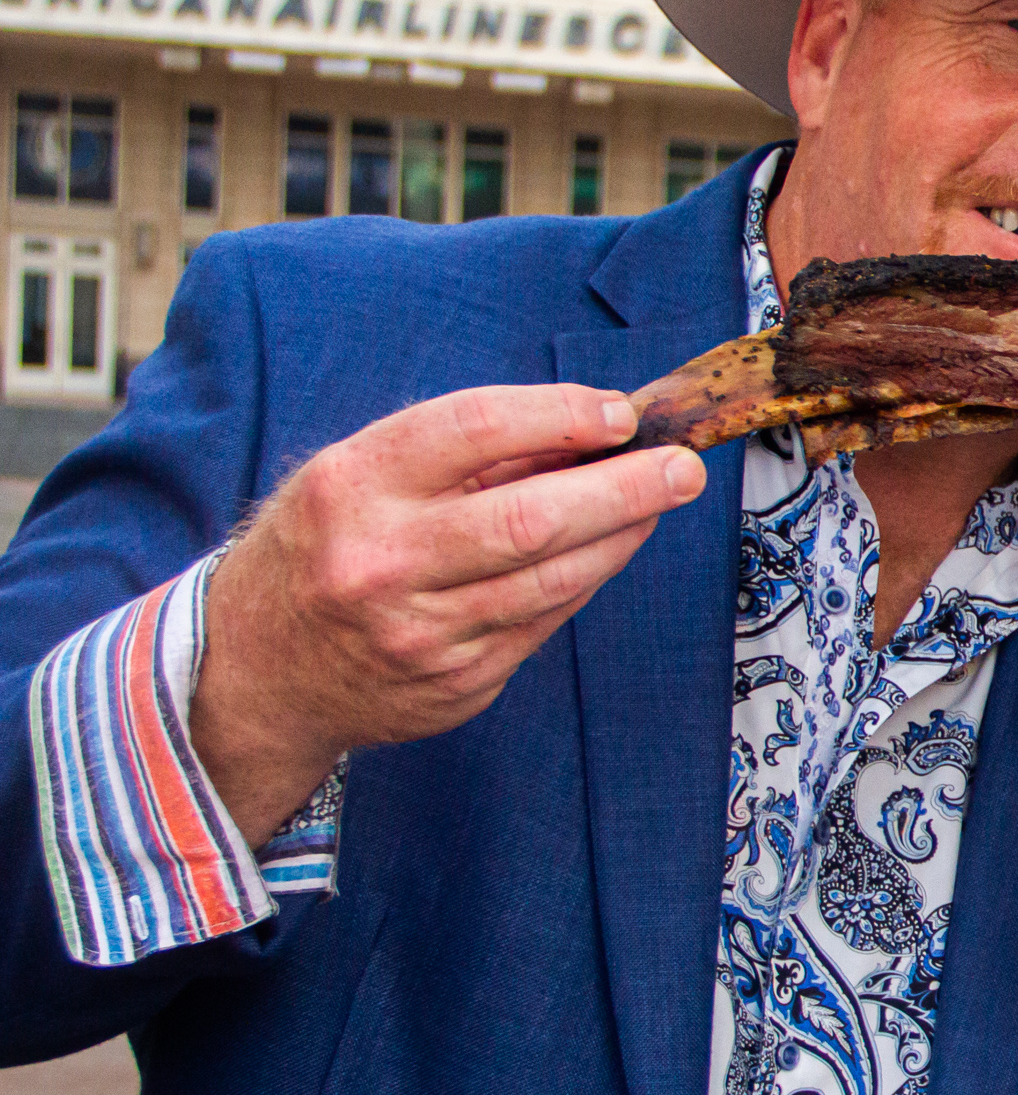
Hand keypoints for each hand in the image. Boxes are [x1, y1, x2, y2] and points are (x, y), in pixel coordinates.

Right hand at [193, 385, 706, 840]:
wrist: (258, 668)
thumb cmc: (326, 546)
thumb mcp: (362, 476)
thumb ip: (468, 454)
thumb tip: (589, 428)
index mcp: (352, 486)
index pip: (474, 429)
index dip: (560, 413)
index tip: (619, 412)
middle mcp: (381, 562)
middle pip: (531, 517)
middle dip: (625, 487)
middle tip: (682, 466)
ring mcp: (420, 632)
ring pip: (554, 577)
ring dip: (623, 534)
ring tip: (657, 500)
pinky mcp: (456, 682)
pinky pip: (545, 621)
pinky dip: (585, 578)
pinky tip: (607, 549)